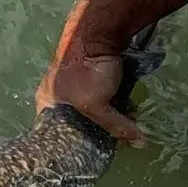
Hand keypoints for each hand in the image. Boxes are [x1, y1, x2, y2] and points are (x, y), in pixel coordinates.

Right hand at [36, 0, 145, 143]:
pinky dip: (114, 104)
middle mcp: (57, 93)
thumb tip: (140, 143)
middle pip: (77, 122)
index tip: (88, 155)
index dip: (70, 145)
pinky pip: (103, 97)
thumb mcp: (96, 104)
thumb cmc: (85, 71)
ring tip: (124, 127)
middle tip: (112, 143)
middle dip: (96, 131)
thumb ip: (115, 125)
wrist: (99, 31)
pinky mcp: (92, 75)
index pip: (53, 133)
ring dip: (108, 117)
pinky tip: (127, 111)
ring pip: (92, 110)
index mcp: (47, 101)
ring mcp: (75, 83)